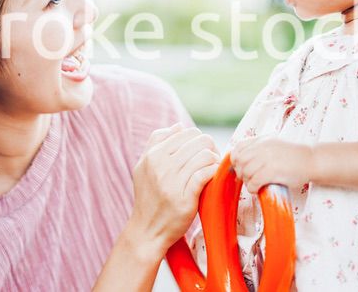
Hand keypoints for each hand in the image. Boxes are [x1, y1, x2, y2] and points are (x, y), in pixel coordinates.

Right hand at [129, 124, 219, 249]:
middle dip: (210, 148)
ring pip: (204, 156)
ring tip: (212, 170)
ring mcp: (172, 182)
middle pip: (198, 141)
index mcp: (152, 155)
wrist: (147, 231)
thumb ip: (157, 142)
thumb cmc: (149, 197)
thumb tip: (179, 126)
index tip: (203, 152)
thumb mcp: (143, 167)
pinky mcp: (184, 198)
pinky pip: (206, 174)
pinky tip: (213, 178)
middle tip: (211, 160)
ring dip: (214, 161)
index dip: (199, 140)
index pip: (186, 133)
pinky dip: (214, 172)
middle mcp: (160, 165)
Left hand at [231, 136, 313, 192]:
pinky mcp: (273, 171)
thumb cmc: (293, 157)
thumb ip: (259, 150)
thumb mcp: (274, 146)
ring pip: (246, 171)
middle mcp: (263, 147)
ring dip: (247, 181)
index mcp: (262, 141)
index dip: (235, 159)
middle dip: (240, 171)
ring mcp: (268, 158)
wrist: (312, 161)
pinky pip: (254, 181)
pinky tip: (257, 190)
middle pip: (240, 160)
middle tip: (246, 179)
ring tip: (253, 185)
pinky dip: (252, 187)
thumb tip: (241, 162)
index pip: (239, 147)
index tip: (239, 167)